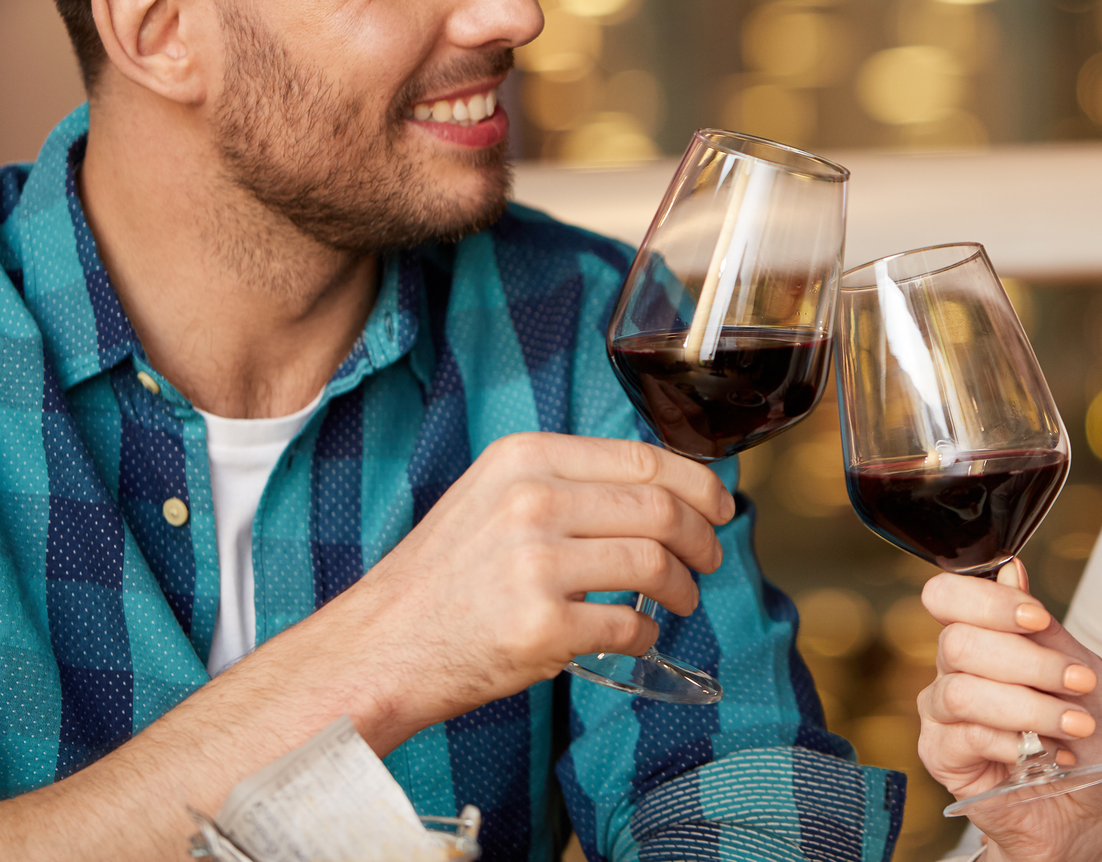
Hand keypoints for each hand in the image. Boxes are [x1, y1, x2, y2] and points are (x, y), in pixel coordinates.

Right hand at [301, 432, 733, 746]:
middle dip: (702, 537)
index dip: (699, 485)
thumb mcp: (495, 495)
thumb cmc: (445, 575)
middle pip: (660, 509)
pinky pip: (628, 626)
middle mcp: (531, 502)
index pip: (644, 460)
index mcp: (526, 458)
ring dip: (683, 588)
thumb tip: (662, 489)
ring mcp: (535, 565)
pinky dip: (646, 634)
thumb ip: (567, 482)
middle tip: (709, 559)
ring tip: (680, 600)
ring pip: (654, 566)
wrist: (382, 644)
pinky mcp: (540, 627)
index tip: (720, 506)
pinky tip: (637, 636)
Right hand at [917, 561, 1101, 861]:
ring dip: (1028, 707)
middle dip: (1029, 663)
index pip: (948, 596)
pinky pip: (966, 737)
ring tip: (1073, 727)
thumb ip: (1045, 630)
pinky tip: (1043, 755)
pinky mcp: (940, 756)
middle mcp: (953, 669)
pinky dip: (1014, 743)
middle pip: (958, 642)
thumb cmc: (1086, 742)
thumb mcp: (1084, 676)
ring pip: (962, 692)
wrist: (1084, 814)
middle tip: (1079, 684)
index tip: (1037, 619)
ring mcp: (941, 714)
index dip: (988, 601)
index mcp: (982, 637)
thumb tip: (1010, 569)